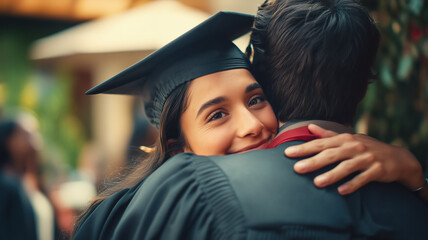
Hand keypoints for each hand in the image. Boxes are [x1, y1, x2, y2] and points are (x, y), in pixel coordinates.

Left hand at [284, 124, 425, 194]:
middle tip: (297, 169)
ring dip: (331, 175)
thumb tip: (310, 127)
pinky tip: (342, 191)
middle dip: (313, 161)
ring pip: (346, 167)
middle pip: (330, 154)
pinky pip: (363, 178)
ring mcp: (366, 158)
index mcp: (344, 139)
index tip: (287, 153)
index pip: (320, 144)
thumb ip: (328, 135)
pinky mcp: (377, 170)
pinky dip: (353, 184)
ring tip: (317, 183)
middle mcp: (354, 146)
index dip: (304, 148)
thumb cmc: (366, 148)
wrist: (397, 157)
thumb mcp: (348, 139)